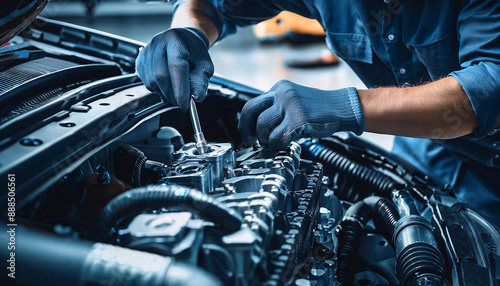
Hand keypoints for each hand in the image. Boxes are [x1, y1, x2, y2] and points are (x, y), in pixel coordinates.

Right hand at [136, 27, 213, 109]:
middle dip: (172, 95)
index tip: (185, 104)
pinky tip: (167, 84)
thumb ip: (201, 81)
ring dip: (165, 93)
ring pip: (152, 82)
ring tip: (176, 90)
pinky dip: (158, 90)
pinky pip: (146, 83)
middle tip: (182, 102)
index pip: (177, 66)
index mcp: (176, 40)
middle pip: (161, 76)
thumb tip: (196, 97)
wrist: (183, 40)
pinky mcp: (140, 61)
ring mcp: (146, 52)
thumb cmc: (194, 51)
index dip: (180, 88)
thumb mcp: (204, 65)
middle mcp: (158, 43)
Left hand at [238, 80, 364, 148]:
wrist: (343, 108)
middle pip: (250, 113)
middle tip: (253, 142)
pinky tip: (284, 143)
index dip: (244, 122)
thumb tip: (257, 126)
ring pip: (262, 127)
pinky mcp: (299, 120)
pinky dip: (277, 145)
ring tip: (273, 142)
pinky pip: (278, 137)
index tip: (247, 134)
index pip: (251, 104)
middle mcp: (282, 94)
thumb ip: (276, 108)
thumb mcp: (294, 100)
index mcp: (279, 88)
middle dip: (249, 132)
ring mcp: (290, 106)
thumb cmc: (319, 108)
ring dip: (265, 139)